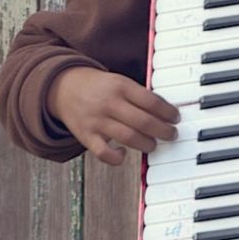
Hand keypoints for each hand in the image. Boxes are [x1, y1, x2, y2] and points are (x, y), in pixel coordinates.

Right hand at [48, 66, 178, 165]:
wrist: (63, 87)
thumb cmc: (99, 86)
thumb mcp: (120, 81)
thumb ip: (140, 95)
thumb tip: (167, 113)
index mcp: (121, 86)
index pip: (152, 102)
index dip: (168, 112)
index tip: (176, 118)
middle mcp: (109, 103)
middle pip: (144, 122)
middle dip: (163, 131)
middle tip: (171, 134)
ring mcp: (97, 121)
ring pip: (129, 137)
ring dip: (147, 144)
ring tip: (154, 144)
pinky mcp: (86, 136)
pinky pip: (103, 153)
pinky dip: (116, 158)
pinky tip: (124, 154)